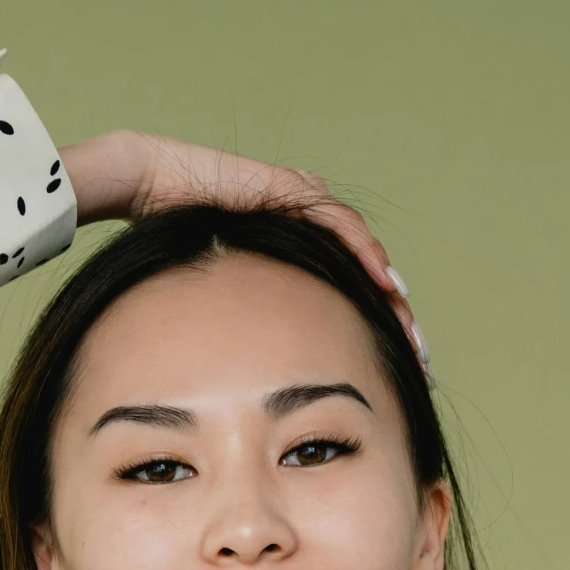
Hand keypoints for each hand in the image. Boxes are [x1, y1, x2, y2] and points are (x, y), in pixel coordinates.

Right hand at [58, 131, 426, 369]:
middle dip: (396, 322)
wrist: (149, 187)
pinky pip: (339, 226)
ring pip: (363, 255)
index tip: (396, 373)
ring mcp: (304, 205)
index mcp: (297, 257)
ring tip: (411, 333)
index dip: (376, 332)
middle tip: (420, 363)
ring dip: (391, 296)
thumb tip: (255, 382)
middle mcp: (308, 230)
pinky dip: (366, 257)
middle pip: (368, 278)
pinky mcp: (293, 190)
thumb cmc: (172, 245)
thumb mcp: (222, 299)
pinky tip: (386, 287)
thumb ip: (246, 327)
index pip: (350, 296)